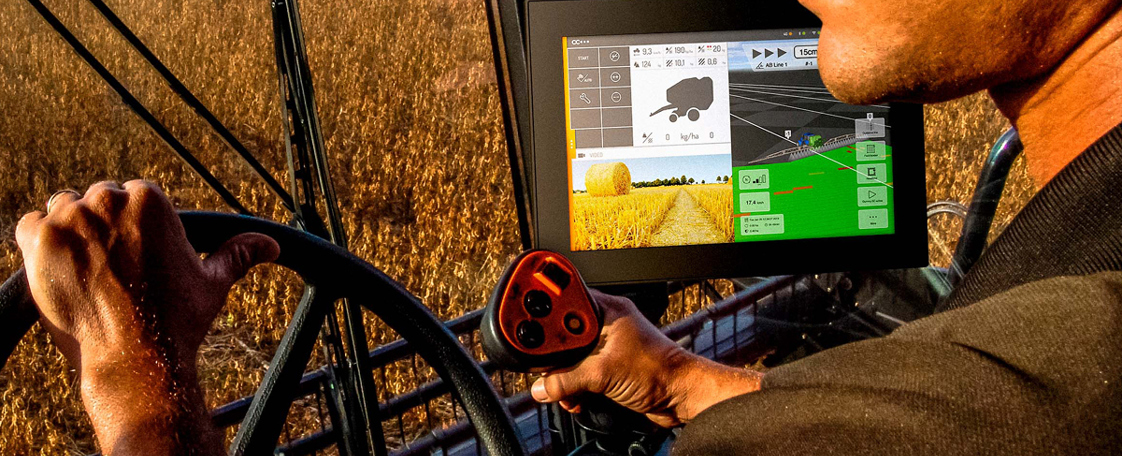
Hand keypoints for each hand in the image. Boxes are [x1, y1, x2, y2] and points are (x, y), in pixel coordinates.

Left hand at [15, 181, 278, 454]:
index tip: (136, 257)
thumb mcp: (213, 282)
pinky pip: (29, 225)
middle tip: (115, 269)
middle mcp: (107, 202)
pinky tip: (61, 269)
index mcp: (149, 199)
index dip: (135, 227)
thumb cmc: (177, 320)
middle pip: (97, 200)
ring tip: (88, 271)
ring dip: (71, 232)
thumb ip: (239, 254)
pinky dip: (39, 244)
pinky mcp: (38, 243)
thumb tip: (271, 246)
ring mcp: (69, 221)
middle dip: (104, 227)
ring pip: (63, 209)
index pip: (133, 195)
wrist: (136, 358)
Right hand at [530, 289, 762, 427]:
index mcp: (607, 310)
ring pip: (568, 355)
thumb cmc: (660, 371)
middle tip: (540, 361)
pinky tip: (573, 396)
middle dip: (550, 351)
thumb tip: (542, 385)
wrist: (680, 395)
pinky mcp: (606, 367)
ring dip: (561, 374)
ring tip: (559, 385)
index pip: (563, 299)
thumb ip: (568, 379)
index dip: (541, 307)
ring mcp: (605, 346)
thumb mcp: (604, 373)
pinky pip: (578, 372)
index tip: (520, 313)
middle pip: (561, 331)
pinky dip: (572, 385)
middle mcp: (605, 323)